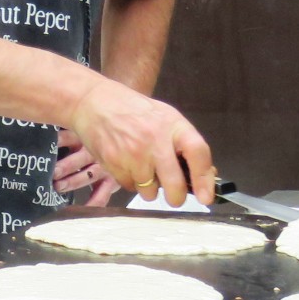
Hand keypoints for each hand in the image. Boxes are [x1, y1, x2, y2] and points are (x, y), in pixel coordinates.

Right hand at [66, 78, 213, 208]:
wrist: (92, 102)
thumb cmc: (132, 109)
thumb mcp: (163, 116)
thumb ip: (182, 143)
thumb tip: (203, 174)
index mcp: (172, 125)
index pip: (198, 153)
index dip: (205, 179)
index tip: (206, 197)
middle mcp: (155, 140)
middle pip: (174, 185)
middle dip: (176, 198)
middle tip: (174, 197)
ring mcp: (133, 154)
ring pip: (150, 192)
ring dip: (149, 188)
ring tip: (142, 169)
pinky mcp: (114, 163)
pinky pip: (130, 187)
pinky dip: (130, 182)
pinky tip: (126, 164)